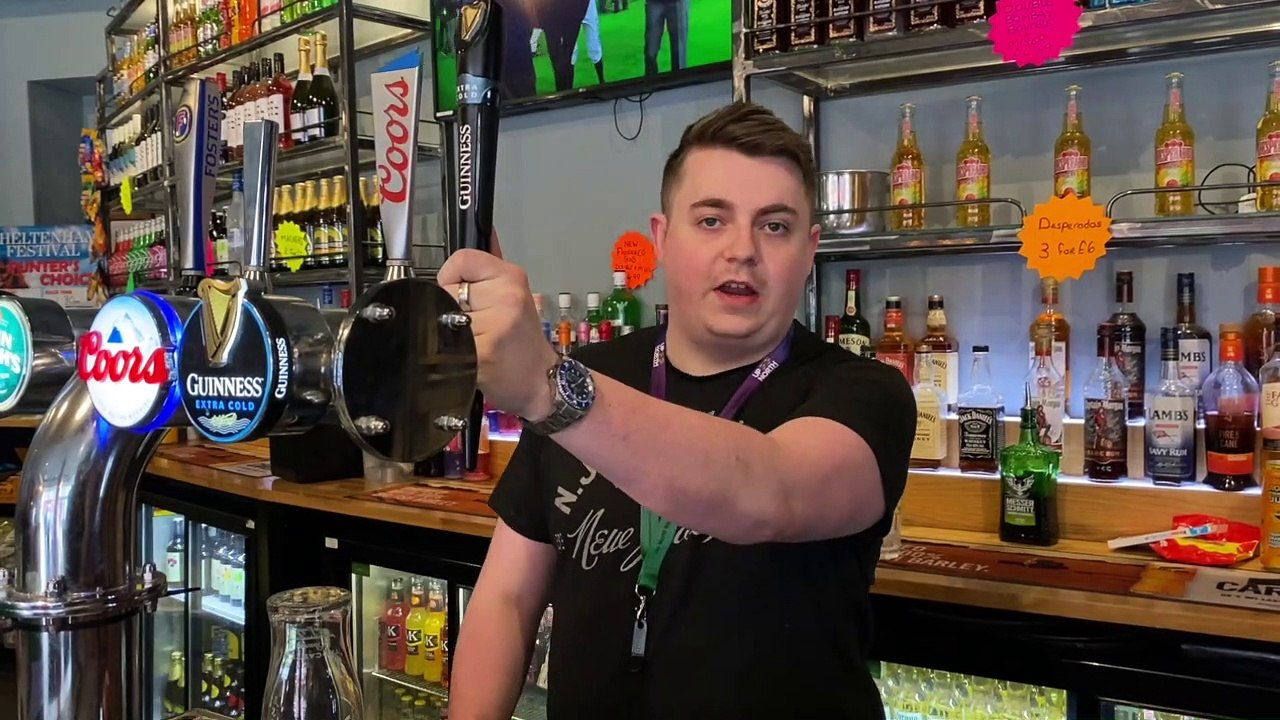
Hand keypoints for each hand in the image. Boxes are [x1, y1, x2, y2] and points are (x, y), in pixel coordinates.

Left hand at [438, 237, 557, 421]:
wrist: (543, 381)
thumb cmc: (522, 341)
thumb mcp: (513, 295)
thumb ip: (489, 269)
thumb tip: (483, 229)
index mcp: (512, 277)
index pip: (460, 259)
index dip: (452, 280)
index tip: (466, 300)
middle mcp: (507, 297)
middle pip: (446, 291)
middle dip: (449, 311)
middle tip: (475, 328)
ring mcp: (496, 326)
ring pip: (441, 319)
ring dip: (448, 336)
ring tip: (473, 345)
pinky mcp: (483, 354)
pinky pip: (446, 346)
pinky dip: (451, 356)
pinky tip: (471, 361)